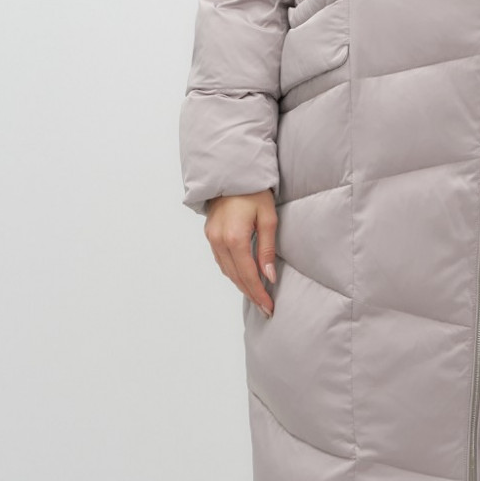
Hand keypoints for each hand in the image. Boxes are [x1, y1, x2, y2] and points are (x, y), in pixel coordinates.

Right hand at [203, 190, 278, 317]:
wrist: (232, 172)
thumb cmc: (254, 192)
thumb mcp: (268, 217)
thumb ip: (267, 248)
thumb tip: (269, 275)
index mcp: (235, 237)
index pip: (248, 274)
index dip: (259, 293)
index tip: (269, 306)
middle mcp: (219, 241)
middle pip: (236, 276)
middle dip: (251, 294)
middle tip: (265, 308)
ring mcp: (212, 238)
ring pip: (226, 270)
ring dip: (241, 285)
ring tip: (256, 296)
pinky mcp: (210, 234)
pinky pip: (221, 260)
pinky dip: (233, 272)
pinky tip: (243, 277)